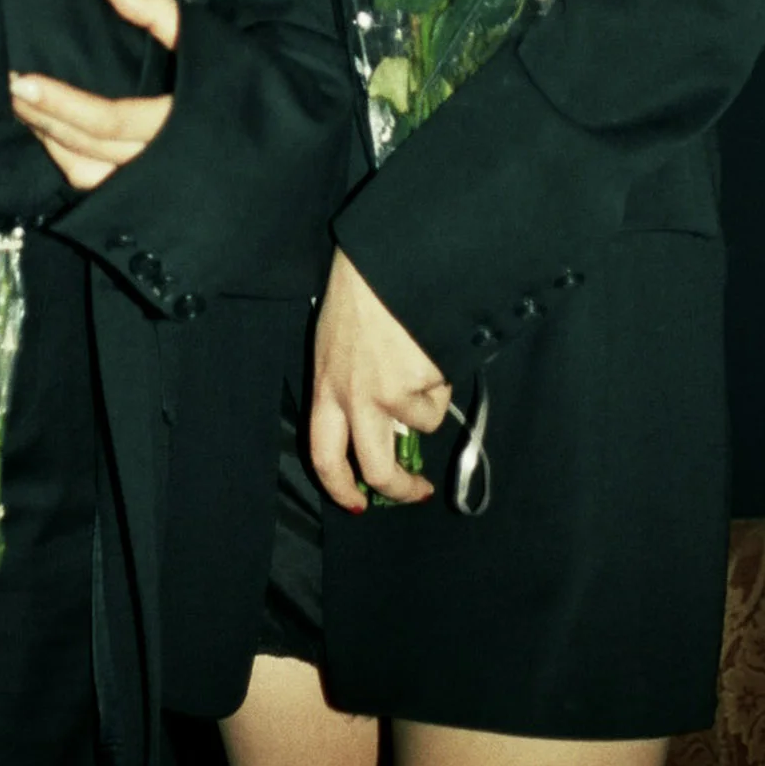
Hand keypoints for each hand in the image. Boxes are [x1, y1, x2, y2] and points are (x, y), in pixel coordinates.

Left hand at [8, 0, 223, 187]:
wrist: (287, 119)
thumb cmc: (244, 69)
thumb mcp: (208, 31)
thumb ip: (161, 6)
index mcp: (180, 120)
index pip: (112, 118)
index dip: (64, 102)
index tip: (22, 79)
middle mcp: (165, 159)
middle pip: (91, 145)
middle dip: (46, 116)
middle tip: (8, 86)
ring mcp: (156, 178)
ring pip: (91, 169)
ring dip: (53, 138)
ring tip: (23, 106)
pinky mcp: (148, 186)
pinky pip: (99, 184)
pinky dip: (70, 160)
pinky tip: (51, 135)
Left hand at [310, 247, 449, 511]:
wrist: (387, 262)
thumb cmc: (361, 291)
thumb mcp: (338, 341)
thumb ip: (350, 383)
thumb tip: (384, 425)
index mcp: (325, 384)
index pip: (321, 453)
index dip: (340, 485)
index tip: (357, 503)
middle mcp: (352, 397)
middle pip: (376, 469)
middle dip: (400, 489)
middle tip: (417, 492)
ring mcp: (388, 394)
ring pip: (420, 426)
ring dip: (429, 401)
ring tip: (421, 356)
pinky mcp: (420, 385)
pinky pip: (440, 395)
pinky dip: (443, 378)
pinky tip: (429, 344)